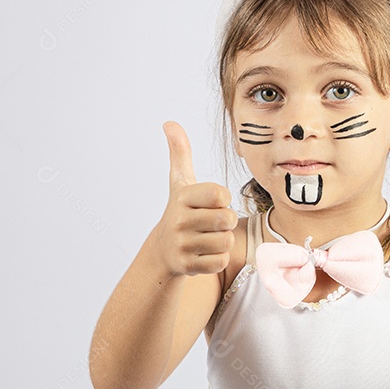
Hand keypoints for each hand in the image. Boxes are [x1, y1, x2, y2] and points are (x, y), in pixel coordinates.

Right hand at [152, 121, 236, 277]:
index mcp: (182, 197)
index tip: (211, 202)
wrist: (162, 250)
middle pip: (226, 219)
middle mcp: (179, 220)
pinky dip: (217, 258)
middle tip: (211, 222)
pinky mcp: (187, 266)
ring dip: (222, 240)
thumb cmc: (181, 210)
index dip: (222, 199)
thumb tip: (169, 123)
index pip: (220, 195)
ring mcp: (182, 245)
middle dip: (225, 221)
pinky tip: (204, 253)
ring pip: (226, 241)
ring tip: (207, 237)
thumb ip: (180, 152)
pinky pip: (220, 261)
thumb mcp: (179, 181)